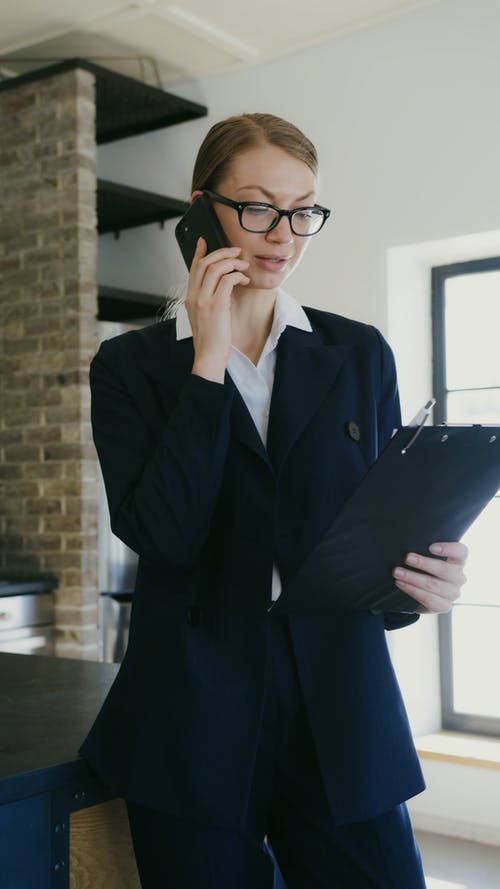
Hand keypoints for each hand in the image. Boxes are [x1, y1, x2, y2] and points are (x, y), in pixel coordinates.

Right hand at [185, 238, 249, 382]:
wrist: (208, 356)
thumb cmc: (210, 340)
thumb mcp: (204, 317)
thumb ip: (208, 300)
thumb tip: (222, 288)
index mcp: (190, 298)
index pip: (193, 269)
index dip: (199, 252)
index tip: (204, 241)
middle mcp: (194, 296)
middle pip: (204, 263)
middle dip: (222, 253)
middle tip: (235, 251)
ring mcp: (203, 300)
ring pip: (216, 268)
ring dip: (232, 263)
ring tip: (243, 266)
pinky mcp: (216, 305)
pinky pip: (227, 280)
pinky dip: (237, 276)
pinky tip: (244, 280)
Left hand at [392, 541, 467, 613]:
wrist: (423, 593)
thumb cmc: (425, 569)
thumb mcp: (428, 558)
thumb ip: (424, 550)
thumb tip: (408, 544)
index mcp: (458, 562)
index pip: (461, 552)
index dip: (449, 549)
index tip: (431, 547)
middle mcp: (459, 577)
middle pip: (446, 570)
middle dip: (424, 563)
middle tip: (407, 558)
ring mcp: (453, 593)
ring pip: (434, 585)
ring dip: (413, 578)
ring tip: (398, 572)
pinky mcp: (444, 606)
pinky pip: (429, 599)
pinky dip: (412, 590)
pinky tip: (401, 584)